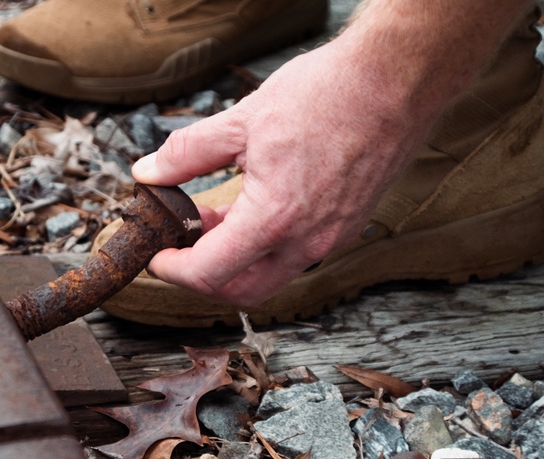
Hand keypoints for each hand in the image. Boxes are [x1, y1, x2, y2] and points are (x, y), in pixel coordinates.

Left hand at [132, 35, 433, 306]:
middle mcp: (306, 242)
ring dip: (234, 262)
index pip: (208, 274)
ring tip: (212, 221)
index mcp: (274, 219)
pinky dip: (263, 247)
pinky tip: (249, 210)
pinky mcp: (344, 228)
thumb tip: (149, 173)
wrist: (395, 80)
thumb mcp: (240, 121)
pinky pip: (294, 256)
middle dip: (203, 279)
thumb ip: (186, 154)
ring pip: (269, 277)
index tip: (157, 255)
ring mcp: (330, 239)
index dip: (172, 270)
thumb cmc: (327, 94)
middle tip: (180, 250)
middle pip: (240, 292)